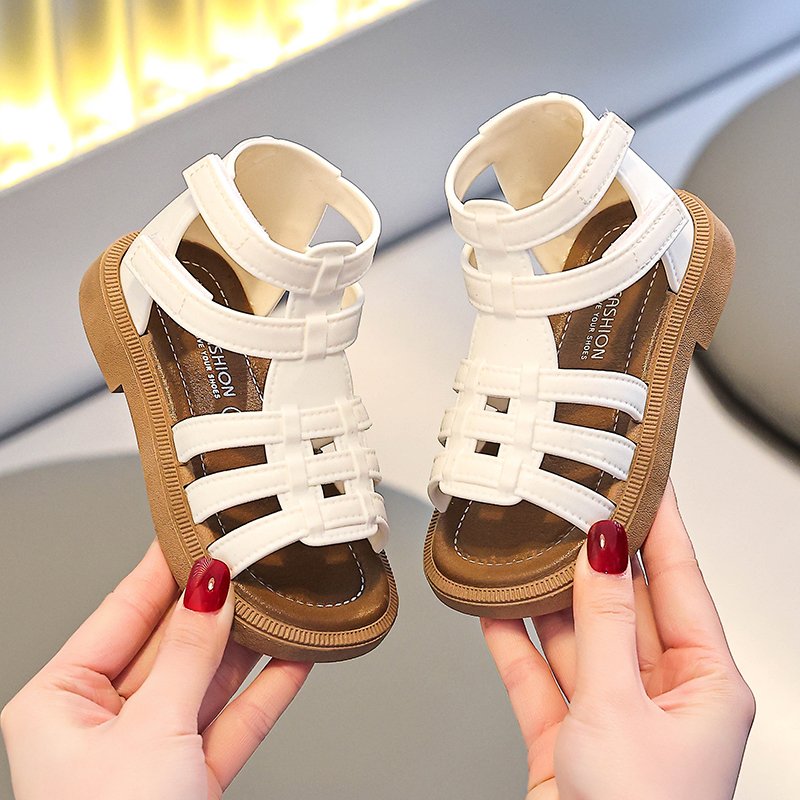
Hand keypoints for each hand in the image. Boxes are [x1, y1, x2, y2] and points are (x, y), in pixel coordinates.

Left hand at [1, 543, 311, 799]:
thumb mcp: (151, 729)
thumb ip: (190, 653)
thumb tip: (211, 583)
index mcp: (61, 700)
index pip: (123, 609)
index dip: (165, 565)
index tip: (197, 524)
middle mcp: (104, 719)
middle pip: (173, 640)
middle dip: (217, 602)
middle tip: (255, 555)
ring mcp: (152, 746)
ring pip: (209, 676)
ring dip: (250, 641)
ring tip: (284, 595)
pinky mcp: (192, 774)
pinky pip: (234, 716)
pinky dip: (267, 687)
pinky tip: (296, 654)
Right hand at [482, 482, 754, 799]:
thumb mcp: (622, 709)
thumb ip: (607, 623)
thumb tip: (604, 549)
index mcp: (706, 685)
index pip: (682, 581)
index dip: (662, 523)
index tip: (646, 475)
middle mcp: (661, 694)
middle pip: (623, 602)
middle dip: (592, 554)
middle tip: (570, 498)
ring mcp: (610, 714)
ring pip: (574, 634)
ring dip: (545, 595)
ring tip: (523, 542)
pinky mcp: (565, 735)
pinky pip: (537, 672)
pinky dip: (512, 640)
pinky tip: (492, 605)